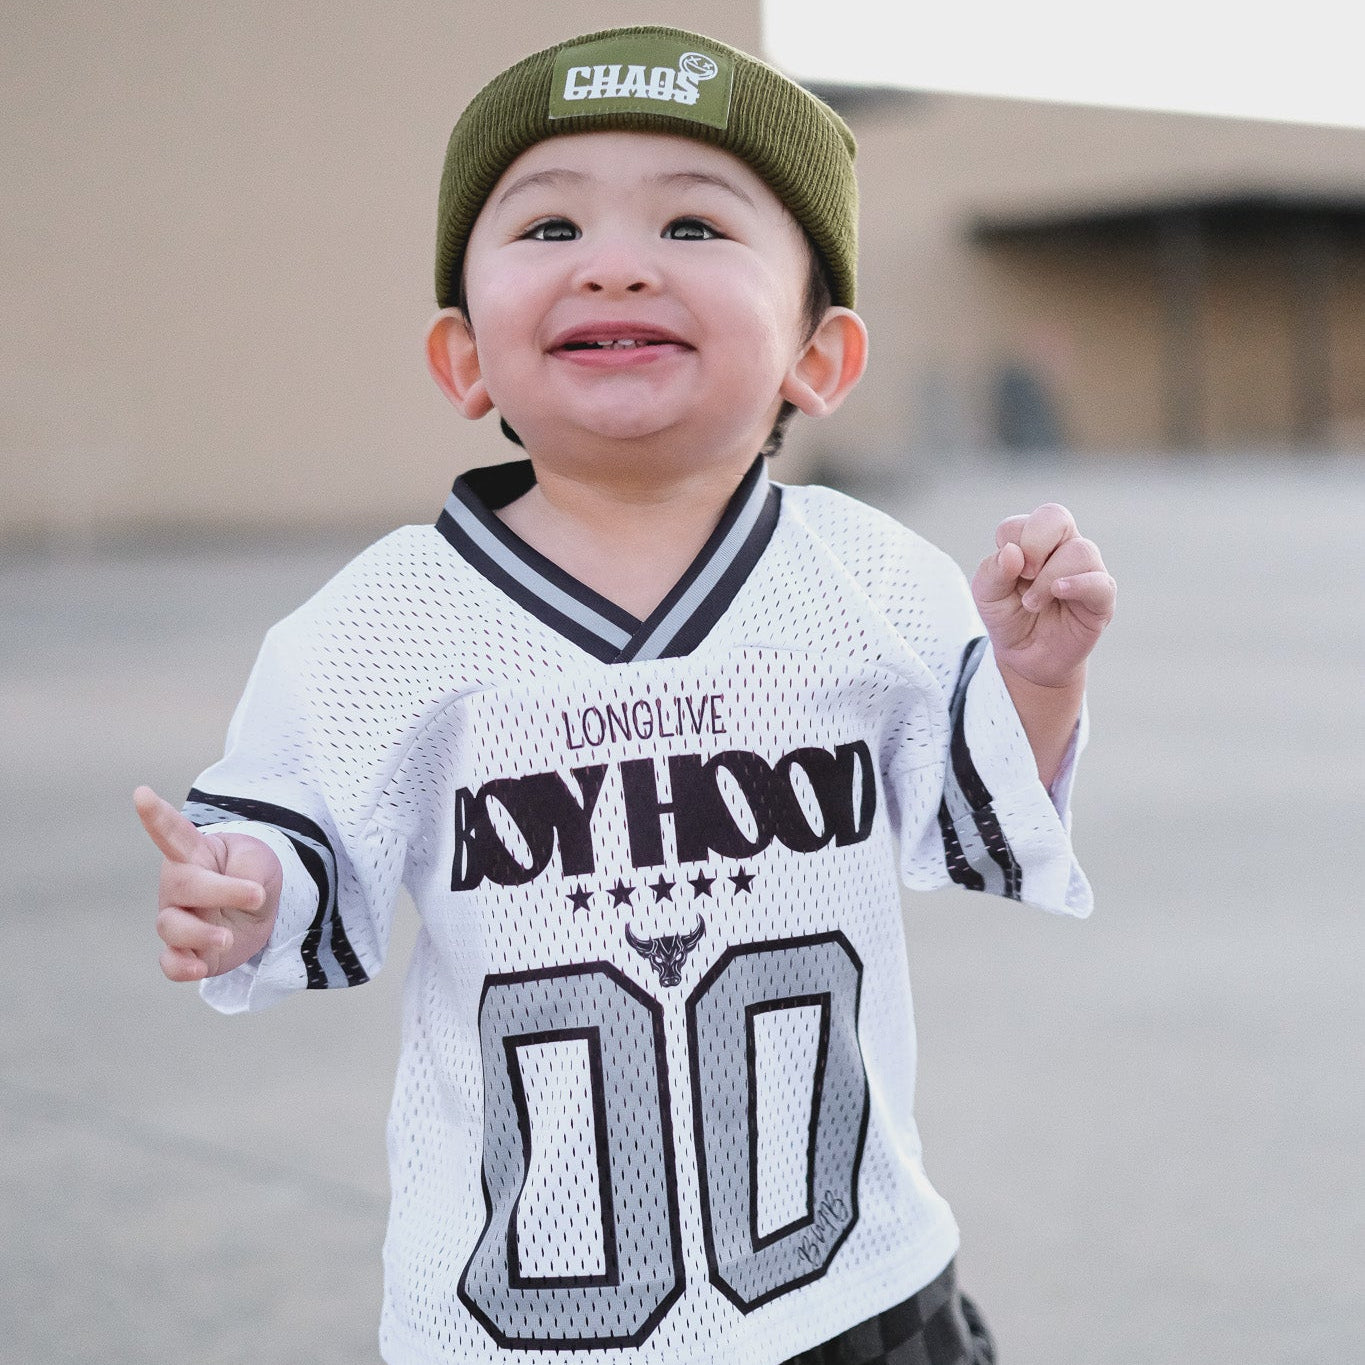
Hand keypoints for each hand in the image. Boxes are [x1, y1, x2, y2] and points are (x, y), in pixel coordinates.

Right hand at [134, 786, 282, 981]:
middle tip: (256, 896)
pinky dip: (180, 967)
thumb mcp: (260, 860)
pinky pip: (171, 963)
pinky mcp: (186, 951)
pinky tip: (198, 968)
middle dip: (220, 892)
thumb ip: (249, 868)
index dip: (156, 815)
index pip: (173, 832)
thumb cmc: (252, 873)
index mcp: (195, 854)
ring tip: (228, 937)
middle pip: (183, 886)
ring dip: (201, 934)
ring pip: (172, 927)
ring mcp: (178, 918)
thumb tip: (240, 896)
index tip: (141, 794)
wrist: (261, 909)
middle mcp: (179, 886)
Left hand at [972, 503, 1115, 690]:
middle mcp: (1063, 548)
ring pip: (1080, 550)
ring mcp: (1086, 571)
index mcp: (1035, 541)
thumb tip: (1013, 552)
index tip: (1007, 570)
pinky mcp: (1101, 599)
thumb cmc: (1009, 617)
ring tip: (1032, 604)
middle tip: (1024, 574)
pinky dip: (1078, 584)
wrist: (1026, 658)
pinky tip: (1059, 593)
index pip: (1025, 521)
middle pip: (1056, 517)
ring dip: (1048, 578)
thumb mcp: (987, 595)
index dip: (1013, 540)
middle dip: (1034, 542)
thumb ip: (992, 571)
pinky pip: (1100, 583)